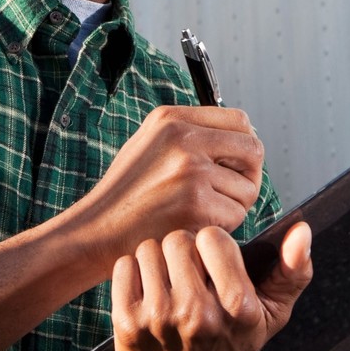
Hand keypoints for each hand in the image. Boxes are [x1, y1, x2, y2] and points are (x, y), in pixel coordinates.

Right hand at [0, 106, 260, 350]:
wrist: (96, 232)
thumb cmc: (124, 194)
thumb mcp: (148, 145)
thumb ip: (189, 134)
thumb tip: (241, 134)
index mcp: (171, 118)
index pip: (239, 119)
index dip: (243, 144)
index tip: (235, 163)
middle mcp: (182, 138)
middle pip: (253, 149)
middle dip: (249, 174)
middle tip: (231, 193)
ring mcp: (190, 170)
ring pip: (247, 188)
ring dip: (233, 206)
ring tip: (201, 213)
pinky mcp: (196, 203)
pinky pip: (235, 215)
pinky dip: (222, 227)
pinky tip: (194, 227)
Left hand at [111, 221, 313, 350]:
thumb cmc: (234, 345)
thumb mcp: (273, 314)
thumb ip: (293, 270)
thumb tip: (301, 230)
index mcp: (239, 307)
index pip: (213, 237)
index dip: (212, 245)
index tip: (214, 264)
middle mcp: (199, 315)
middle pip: (179, 240)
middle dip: (184, 250)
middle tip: (189, 273)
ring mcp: (160, 320)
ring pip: (150, 249)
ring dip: (158, 260)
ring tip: (169, 283)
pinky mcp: (127, 325)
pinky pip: (125, 266)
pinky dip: (134, 272)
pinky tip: (148, 292)